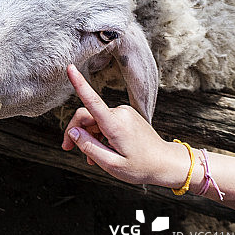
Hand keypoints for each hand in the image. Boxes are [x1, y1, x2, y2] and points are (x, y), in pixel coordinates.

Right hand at [61, 64, 189, 188]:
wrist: (165, 163)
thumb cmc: (141, 167)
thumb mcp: (112, 164)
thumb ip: (89, 147)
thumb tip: (73, 132)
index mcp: (116, 124)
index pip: (92, 101)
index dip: (79, 84)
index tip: (70, 67)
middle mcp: (120, 113)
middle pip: (86, 115)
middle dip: (75, 131)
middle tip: (68, 149)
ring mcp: (124, 113)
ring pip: (94, 120)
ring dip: (88, 136)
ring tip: (92, 157)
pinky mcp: (126, 116)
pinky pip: (103, 121)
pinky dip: (98, 135)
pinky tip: (100, 150)